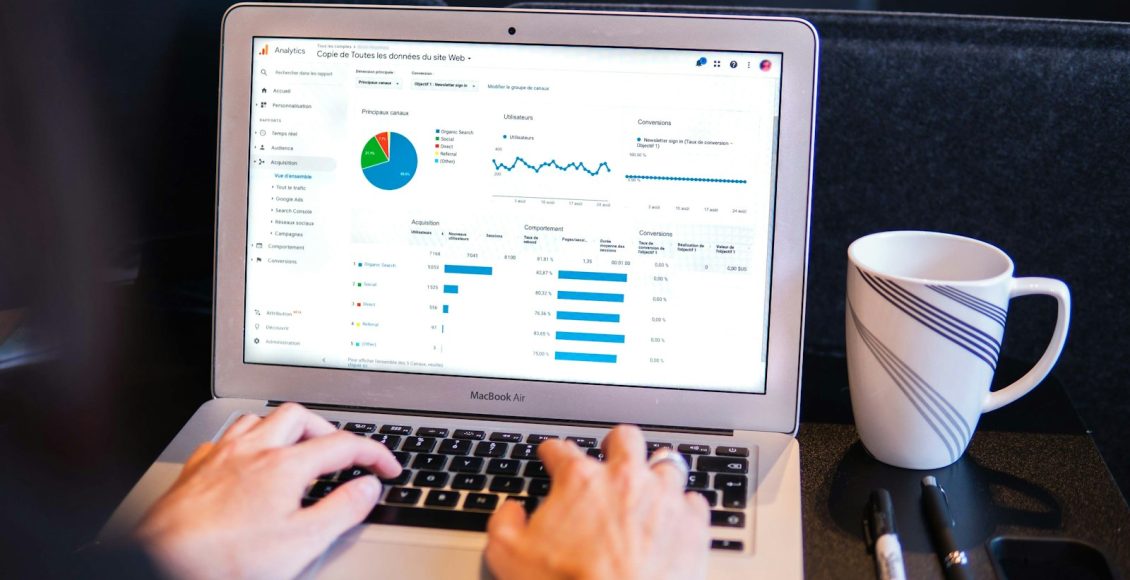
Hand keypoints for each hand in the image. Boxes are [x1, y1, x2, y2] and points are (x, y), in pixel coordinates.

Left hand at [135, 403, 400, 578]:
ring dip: (284, 428)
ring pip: (259, 419)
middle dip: (326, 429)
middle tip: (341, 454)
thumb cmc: (224, 559)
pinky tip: (246, 462)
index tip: (386, 467)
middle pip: (299, 416)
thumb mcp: (301, 543)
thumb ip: (341, 510)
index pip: (342, 445)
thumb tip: (368, 487)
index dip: (373, 454)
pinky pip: (226, 438)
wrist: (162, 562)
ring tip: (296, 449)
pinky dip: (247, 443)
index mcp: (284, 465)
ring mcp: (220, 456)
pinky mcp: (195, 470)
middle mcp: (252, 450)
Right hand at [485, 425, 710, 579]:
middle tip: (609, 454)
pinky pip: (694, 501)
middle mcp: (625, 480)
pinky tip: (675, 518)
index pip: (561, 449)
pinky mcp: (692, 525)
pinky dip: (683, 507)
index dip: (552, 451)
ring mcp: (663, 499)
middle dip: (615, 444)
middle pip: (624, 438)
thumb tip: (511, 511)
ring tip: (648, 484)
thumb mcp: (509, 557)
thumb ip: (504, 523)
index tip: (551, 456)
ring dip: (655, 471)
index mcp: (580, 482)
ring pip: (666, 463)